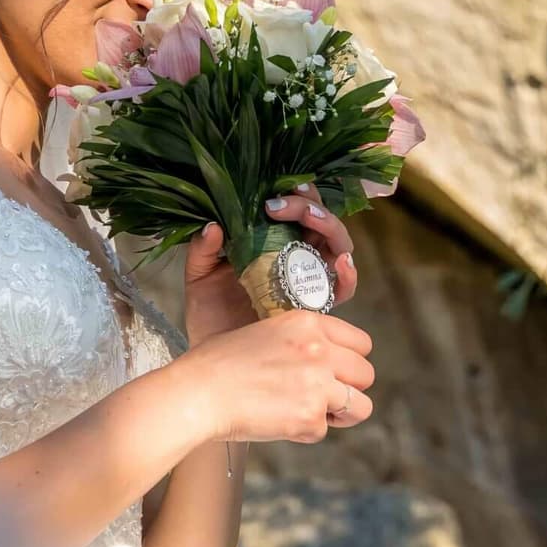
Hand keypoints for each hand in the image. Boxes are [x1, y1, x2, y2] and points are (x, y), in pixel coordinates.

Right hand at [175, 307, 374, 444]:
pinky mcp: (310, 417)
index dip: (350, 359)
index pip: (361, 342)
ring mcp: (317, 385)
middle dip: (349, 387)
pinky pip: (324, 430)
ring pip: (361, 406)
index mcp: (307, 323)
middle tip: (324, 395)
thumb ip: (299, 341)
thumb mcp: (262, 331)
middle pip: (366, 373)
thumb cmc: (218, 363)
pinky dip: (304, 431)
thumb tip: (325, 359)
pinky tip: (279, 421)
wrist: (198, 393)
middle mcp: (319, 350)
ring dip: (340, 412)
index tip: (336, 370)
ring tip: (312, 412)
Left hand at [181, 186, 358, 340]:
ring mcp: (307, 282)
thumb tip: (213, 226)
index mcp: (270, 245)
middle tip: (285, 204)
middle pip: (320, 224)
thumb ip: (203, 251)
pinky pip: (342, 290)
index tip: (277, 189)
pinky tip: (340, 263)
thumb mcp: (199, 278)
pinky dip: (348, 274)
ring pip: (336, 247)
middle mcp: (295, 259)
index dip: (295, 196)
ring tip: (311, 220)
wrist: (214, 357)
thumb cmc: (209, 315)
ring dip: (330, 227)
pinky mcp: (315, 308)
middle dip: (311, 206)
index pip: (294, 212)